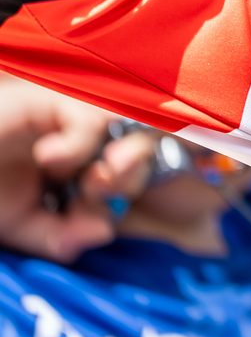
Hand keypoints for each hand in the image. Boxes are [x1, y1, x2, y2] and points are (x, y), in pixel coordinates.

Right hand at [0, 77, 154, 261]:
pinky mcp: (53, 101)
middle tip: (97, 196)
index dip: (123, 198)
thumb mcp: (23, 225)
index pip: (130, 178)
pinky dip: (77, 143)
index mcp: (83, 170)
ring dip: (114, 164)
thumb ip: (61, 235)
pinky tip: (48, 158)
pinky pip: (90, 118)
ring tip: (86, 184)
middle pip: (140, 151)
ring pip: (125, 132)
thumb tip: (104, 232)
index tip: (99, 224)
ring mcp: (72, 119)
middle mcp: (86, 140)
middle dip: (129, 179)